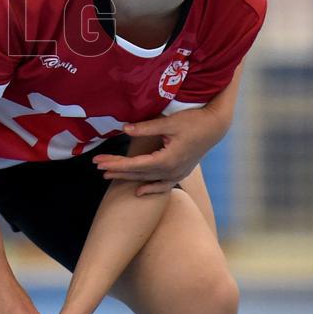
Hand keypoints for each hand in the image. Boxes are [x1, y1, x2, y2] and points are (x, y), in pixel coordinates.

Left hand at [93, 107, 224, 194]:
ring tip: (109, 175)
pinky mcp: (181, 172)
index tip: (99, 162)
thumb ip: (146, 127)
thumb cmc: (193, 121)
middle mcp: (171, 171)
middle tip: (97, 166)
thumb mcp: (169, 123)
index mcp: (167, 160)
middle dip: (116, 169)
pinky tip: (139, 191)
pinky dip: (150, 189)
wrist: (215, 127)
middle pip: (138, 173)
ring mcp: (177, 174)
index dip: (116, 164)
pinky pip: (163, 185)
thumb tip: (124, 129)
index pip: (135, 165)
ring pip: (147, 179)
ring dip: (128, 177)